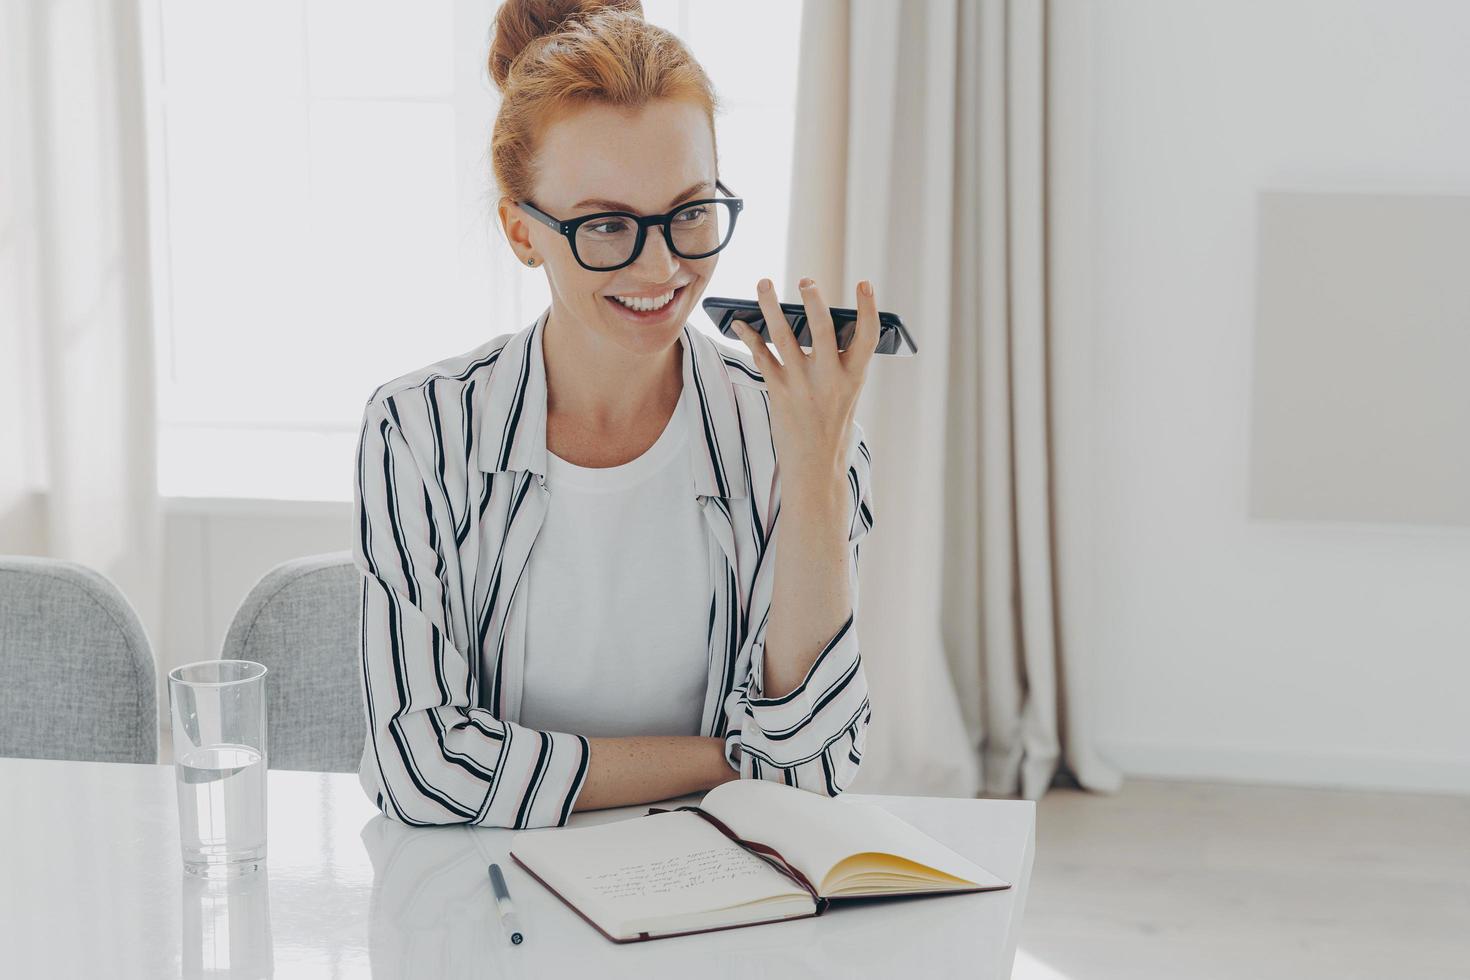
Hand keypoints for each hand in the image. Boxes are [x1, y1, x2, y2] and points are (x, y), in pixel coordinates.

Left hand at [728, 277, 879, 491]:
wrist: (814, 466)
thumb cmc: (831, 427)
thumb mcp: (845, 394)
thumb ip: (836, 364)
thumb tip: (807, 326)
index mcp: (854, 377)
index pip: (868, 336)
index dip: (868, 308)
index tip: (865, 284)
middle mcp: (830, 378)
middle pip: (823, 328)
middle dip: (813, 299)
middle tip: (805, 280)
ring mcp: (802, 384)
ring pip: (783, 335)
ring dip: (770, 306)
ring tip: (763, 283)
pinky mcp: (779, 392)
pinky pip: (761, 356)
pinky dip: (749, 336)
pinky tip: (740, 322)